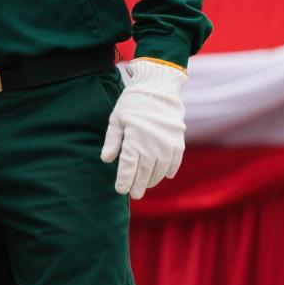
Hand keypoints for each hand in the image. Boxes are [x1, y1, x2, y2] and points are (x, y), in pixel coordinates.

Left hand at [100, 59, 186, 199]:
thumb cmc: (133, 104)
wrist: (158, 89)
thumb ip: (112, 140)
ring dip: (153, 179)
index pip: (128, 167)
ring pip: (160, 169)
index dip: (124, 181)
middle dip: (139, 185)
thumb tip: (105, 160)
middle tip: (135, 195)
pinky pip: (174, 161)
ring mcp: (167, 145)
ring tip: (146, 185)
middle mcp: (152, 145)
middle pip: (144, 172)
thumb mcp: (117, 119)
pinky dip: (169, 170)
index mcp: (134, 140)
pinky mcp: (178, 141)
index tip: (121, 191)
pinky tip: (164, 176)